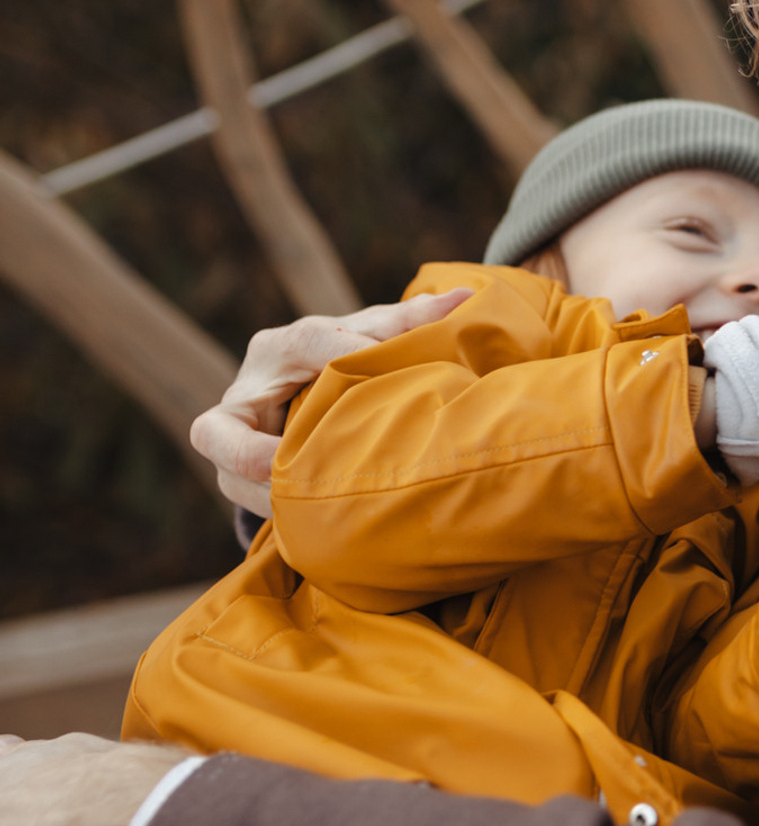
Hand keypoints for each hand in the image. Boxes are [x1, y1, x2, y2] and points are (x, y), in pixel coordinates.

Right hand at [191, 290, 473, 515]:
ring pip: (234, 476)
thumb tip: (468, 297)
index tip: (381, 367)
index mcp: (277, 349)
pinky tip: (327, 528)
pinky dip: (287, 514)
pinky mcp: (237, 480)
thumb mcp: (372, 338)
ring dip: (276, 494)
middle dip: (257, 454)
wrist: (308, 400)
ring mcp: (230, 444)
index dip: (340, 355)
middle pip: (222, 430)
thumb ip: (409, 324)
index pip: (303, 344)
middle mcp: (241, 396)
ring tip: (326, 508)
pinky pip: (254, 502)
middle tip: (300, 470)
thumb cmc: (344, 362)